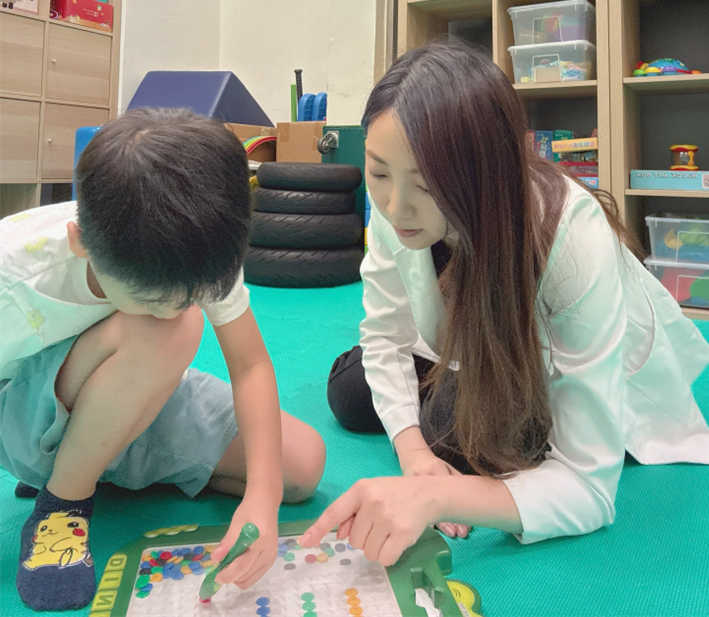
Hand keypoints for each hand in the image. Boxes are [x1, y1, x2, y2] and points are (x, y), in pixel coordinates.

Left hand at [210, 496, 278, 588]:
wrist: (266, 503)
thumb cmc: (250, 510)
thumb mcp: (235, 524)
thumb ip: (226, 543)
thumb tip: (215, 559)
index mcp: (260, 541)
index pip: (242, 566)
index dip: (227, 574)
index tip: (215, 576)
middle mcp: (269, 552)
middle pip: (246, 575)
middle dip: (231, 575)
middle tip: (221, 566)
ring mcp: (272, 557)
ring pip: (250, 579)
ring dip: (237, 576)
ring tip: (230, 563)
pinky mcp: (272, 559)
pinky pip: (256, 575)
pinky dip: (245, 574)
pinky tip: (239, 562)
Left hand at [299, 476, 438, 566]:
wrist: (429, 493)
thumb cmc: (395, 494)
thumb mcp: (371, 493)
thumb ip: (352, 512)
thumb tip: (337, 535)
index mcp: (361, 489)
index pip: (334, 512)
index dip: (318, 529)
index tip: (304, 542)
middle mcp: (372, 502)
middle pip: (353, 541)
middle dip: (365, 538)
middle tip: (380, 524)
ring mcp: (387, 518)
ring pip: (368, 552)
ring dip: (377, 547)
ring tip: (390, 530)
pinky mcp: (402, 533)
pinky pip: (384, 558)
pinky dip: (389, 555)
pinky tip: (398, 540)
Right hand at [398, 444, 470, 539]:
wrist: (412, 457)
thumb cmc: (433, 465)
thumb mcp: (447, 468)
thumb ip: (458, 482)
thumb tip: (471, 505)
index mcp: (435, 467)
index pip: (448, 491)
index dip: (457, 509)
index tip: (466, 527)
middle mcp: (423, 475)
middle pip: (436, 502)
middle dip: (449, 520)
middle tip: (459, 533)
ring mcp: (411, 484)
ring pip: (426, 509)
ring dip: (439, 523)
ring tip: (451, 533)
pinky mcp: (405, 492)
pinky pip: (416, 510)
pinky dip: (426, 521)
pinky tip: (434, 529)